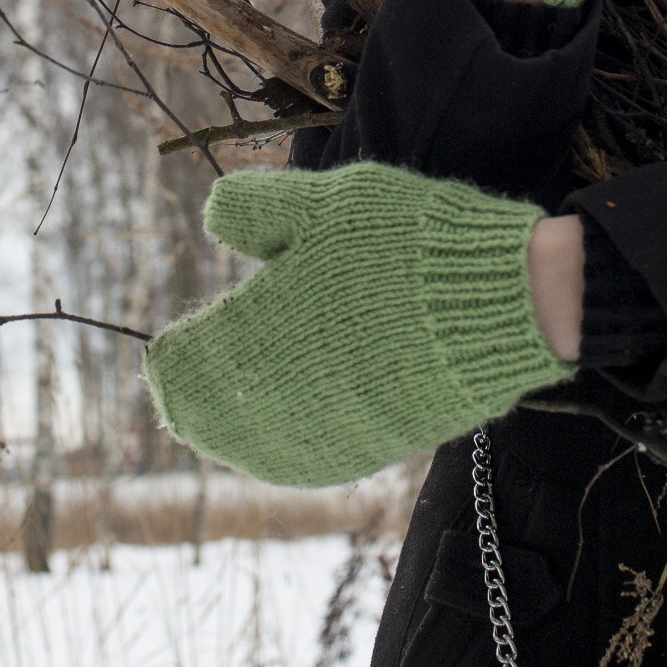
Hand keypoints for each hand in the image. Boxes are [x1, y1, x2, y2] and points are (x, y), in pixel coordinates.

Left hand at [141, 163, 569, 486]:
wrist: (500, 303)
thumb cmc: (408, 243)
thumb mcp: (328, 202)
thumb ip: (261, 210)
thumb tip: (212, 217)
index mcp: (257, 328)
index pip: (184, 363)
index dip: (171, 359)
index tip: (165, 351)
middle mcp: (278, 391)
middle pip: (206, 417)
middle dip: (190, 400)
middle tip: (180, 387)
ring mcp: (323, 428)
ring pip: (250, 450)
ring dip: (228, 433)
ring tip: (218, 418)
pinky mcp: (369, 450)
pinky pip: (302, 464)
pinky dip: (278, 452)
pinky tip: (278, 438)